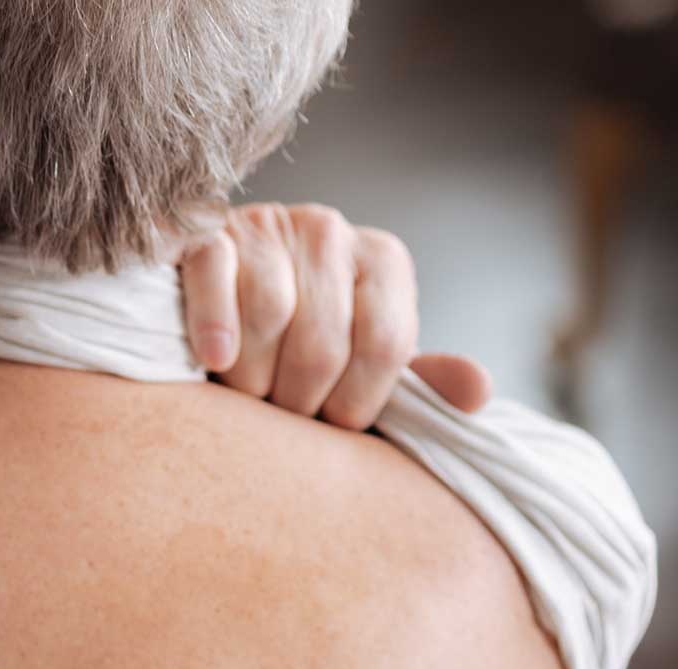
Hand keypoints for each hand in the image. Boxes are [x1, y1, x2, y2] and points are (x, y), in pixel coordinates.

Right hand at [181, 203, 493, 426]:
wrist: (223, 296)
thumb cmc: (299, 344)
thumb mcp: (363, 362)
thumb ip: (417, 381)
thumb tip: (477, 392)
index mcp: (382, 262)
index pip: (385, 345)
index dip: (356, 402)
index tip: (333, 424)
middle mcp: (330, 232)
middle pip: (322, 340)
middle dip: (298, 399)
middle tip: (282, 415)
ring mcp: (268, 225)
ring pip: (269, 315)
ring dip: (251, 378)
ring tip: (244, 395)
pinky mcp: (209, 232)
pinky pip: (215, 276)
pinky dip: (214, 324)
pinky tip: (215, 358)